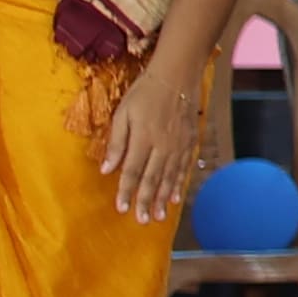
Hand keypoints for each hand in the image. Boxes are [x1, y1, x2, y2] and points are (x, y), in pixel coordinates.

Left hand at [96, 49, 215, 222]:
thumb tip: (107, 169)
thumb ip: (116, 142)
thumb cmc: (144, 92)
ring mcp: (179, 145)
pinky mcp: (190, 141)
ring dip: (163, 198)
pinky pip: (184, 167)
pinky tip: (175, 196)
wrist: (177, 75)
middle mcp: (163, 146)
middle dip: (145, 201)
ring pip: (170, 177)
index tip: (121, 209)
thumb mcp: (122, 113)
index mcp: (143, 139)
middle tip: (142, 221)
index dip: (126, 191)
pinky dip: (179, 183)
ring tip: (159, 216)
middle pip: (152, 179)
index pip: (132, 171)